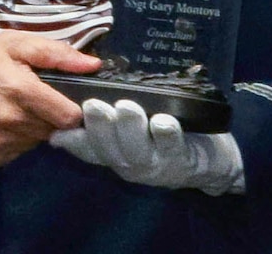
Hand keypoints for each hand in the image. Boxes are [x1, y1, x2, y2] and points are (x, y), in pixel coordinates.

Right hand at [0, 32, 101, 167]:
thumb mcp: (14, 44)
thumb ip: (56, 53)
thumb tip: (94, 65)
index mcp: (21, 91)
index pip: (69, 116)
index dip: (73, 108)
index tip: (67, 100)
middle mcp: (11, 122)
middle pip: (53, 129)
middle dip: (49, 115)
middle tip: (32, 98)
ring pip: (34, 142)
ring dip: (31, 128)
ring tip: (12, 109)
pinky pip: (14, 153)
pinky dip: (12, 141)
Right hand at [51, 99, 244, 194]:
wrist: (213, 166)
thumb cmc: (169, 139)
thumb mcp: (133, 136)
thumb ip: (104, 130)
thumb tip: (59, 128)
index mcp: (117, 155)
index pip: (88, 150)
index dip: (73, 139)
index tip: (57, 124)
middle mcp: (131, 164)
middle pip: (109, 150)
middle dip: (100, 128)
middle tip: (93, 104)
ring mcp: (157, 166)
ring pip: (137, 151)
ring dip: (131, 129)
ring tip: (127, 107)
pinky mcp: (184, 162)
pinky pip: (173, 148)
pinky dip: (167, 135)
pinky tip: (164, 122)